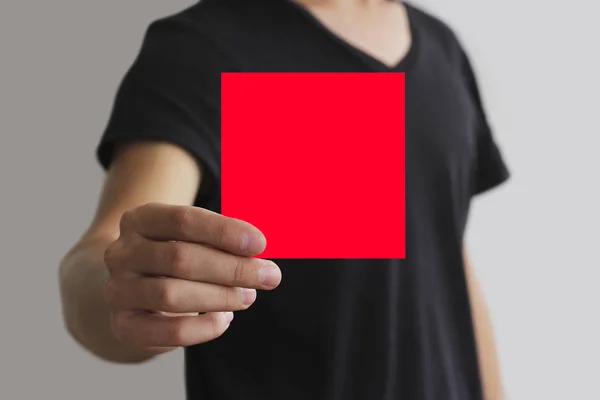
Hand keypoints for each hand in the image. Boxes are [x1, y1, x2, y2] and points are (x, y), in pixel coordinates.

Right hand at [103, 202, 280, 355]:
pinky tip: (224, 319)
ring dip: (220, 296)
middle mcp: (122, 252)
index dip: (224, 231)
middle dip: (231, 268)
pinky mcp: (124, 325)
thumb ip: (219, 240)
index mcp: (140, 219)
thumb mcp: (189, 238)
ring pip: (171, 294)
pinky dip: (203, 328)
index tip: (260, 243)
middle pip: (180, 258)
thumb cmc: (173, 258)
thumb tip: (258, 250)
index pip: (182, 220)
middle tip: (268, 275)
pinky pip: (168, 332)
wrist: (130, 290)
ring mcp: (118, 290)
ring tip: (248, 296)